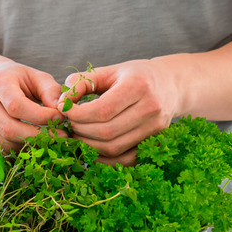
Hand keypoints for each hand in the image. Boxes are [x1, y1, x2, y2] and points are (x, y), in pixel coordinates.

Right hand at [0, 59, 63, 150]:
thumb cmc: (18, 80)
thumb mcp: (37, 77)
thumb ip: (51, 91)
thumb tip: (62, 110)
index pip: (16, 106)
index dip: (40, 116)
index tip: (60, 118)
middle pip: (10, 129)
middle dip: (37, 136)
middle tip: (60, 135)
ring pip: (7, 143)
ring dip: (31, 145)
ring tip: (48, 138)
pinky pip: (3, 150)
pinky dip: (21, 150)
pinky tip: (33, 141)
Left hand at [59, 59, 181, 164]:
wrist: (170, 85)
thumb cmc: (133, 76)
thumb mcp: (107, 71)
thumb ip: (80, 82)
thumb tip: (61, 104)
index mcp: (138, 85)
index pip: (102, 110)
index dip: (77, 115)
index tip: (64, 111)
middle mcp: (150, 108)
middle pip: (106, 132)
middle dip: (80, 131)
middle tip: (69, 125)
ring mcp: (155, 129)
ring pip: (113, 148)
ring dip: (89, 146)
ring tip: (78, 135)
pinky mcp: (154, 143)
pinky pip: (124, 160)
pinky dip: (104, 159)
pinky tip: (92, 148)